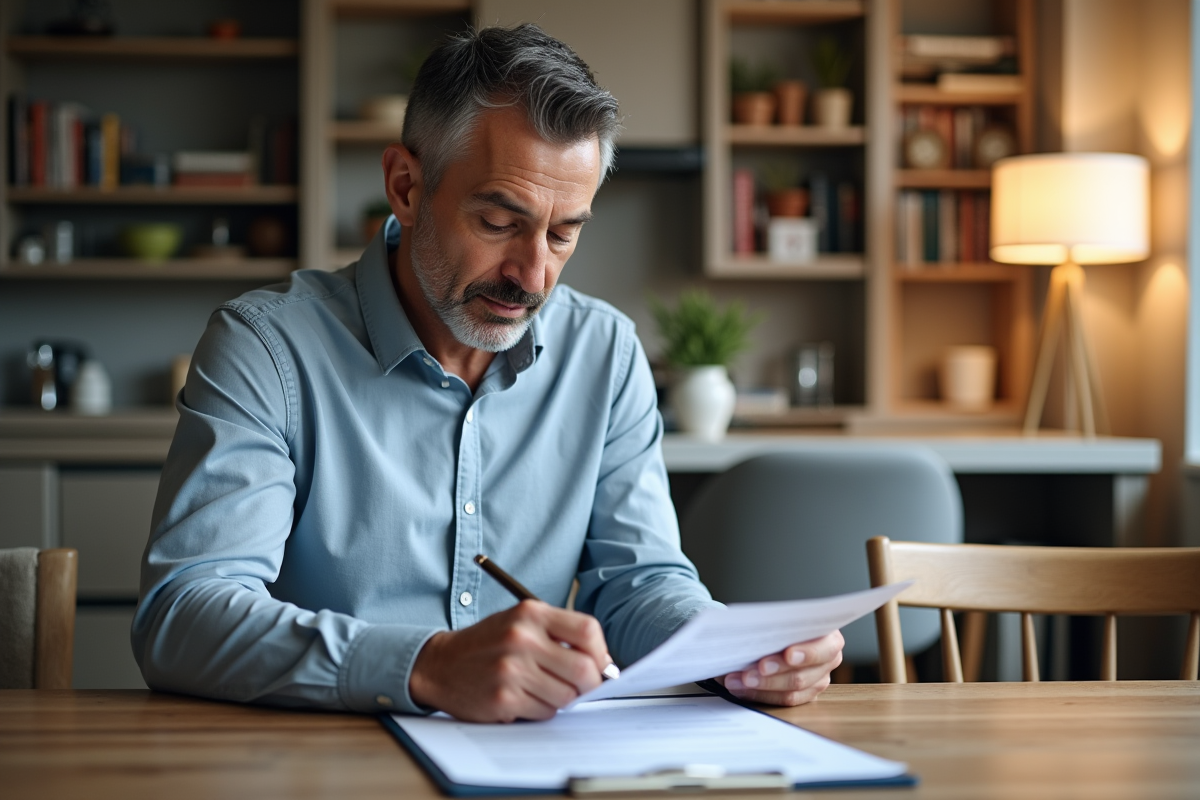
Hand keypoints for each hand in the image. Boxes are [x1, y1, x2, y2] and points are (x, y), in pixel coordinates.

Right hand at [409, 600, 611, 721]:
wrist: (441, 664)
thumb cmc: (489, 644)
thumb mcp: (520, 623)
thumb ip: (559, 635)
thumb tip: (604, 664)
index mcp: (531, 613)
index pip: (588, 630)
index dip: (601, 652)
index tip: (599, 665)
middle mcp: (522, 638)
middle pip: (583, 669)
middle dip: (589, 684)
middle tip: (582, 688)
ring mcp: (512, 669)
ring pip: (566, 696)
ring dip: (562, 699)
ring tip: (542, 689)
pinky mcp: (504, 698)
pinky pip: (545, 712)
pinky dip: (542, 709)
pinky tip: (524, 698)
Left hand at [719, 629, 843, 705]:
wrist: (780, 631)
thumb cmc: (784, 621)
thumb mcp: (783, 616)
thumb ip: (776, 623)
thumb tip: (751, 629)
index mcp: (830, 638)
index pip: (824, 650)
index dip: (807, 653)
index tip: (788, 654)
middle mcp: (828, 662)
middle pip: (801, 676)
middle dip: (772, 675)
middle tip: (749, 672)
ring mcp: (817, 682)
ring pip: (790, 693)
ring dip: (759, 687)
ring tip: (736, 680)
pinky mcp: (803, 696)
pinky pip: (780, 701)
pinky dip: (757, 694)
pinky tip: (740, 687)